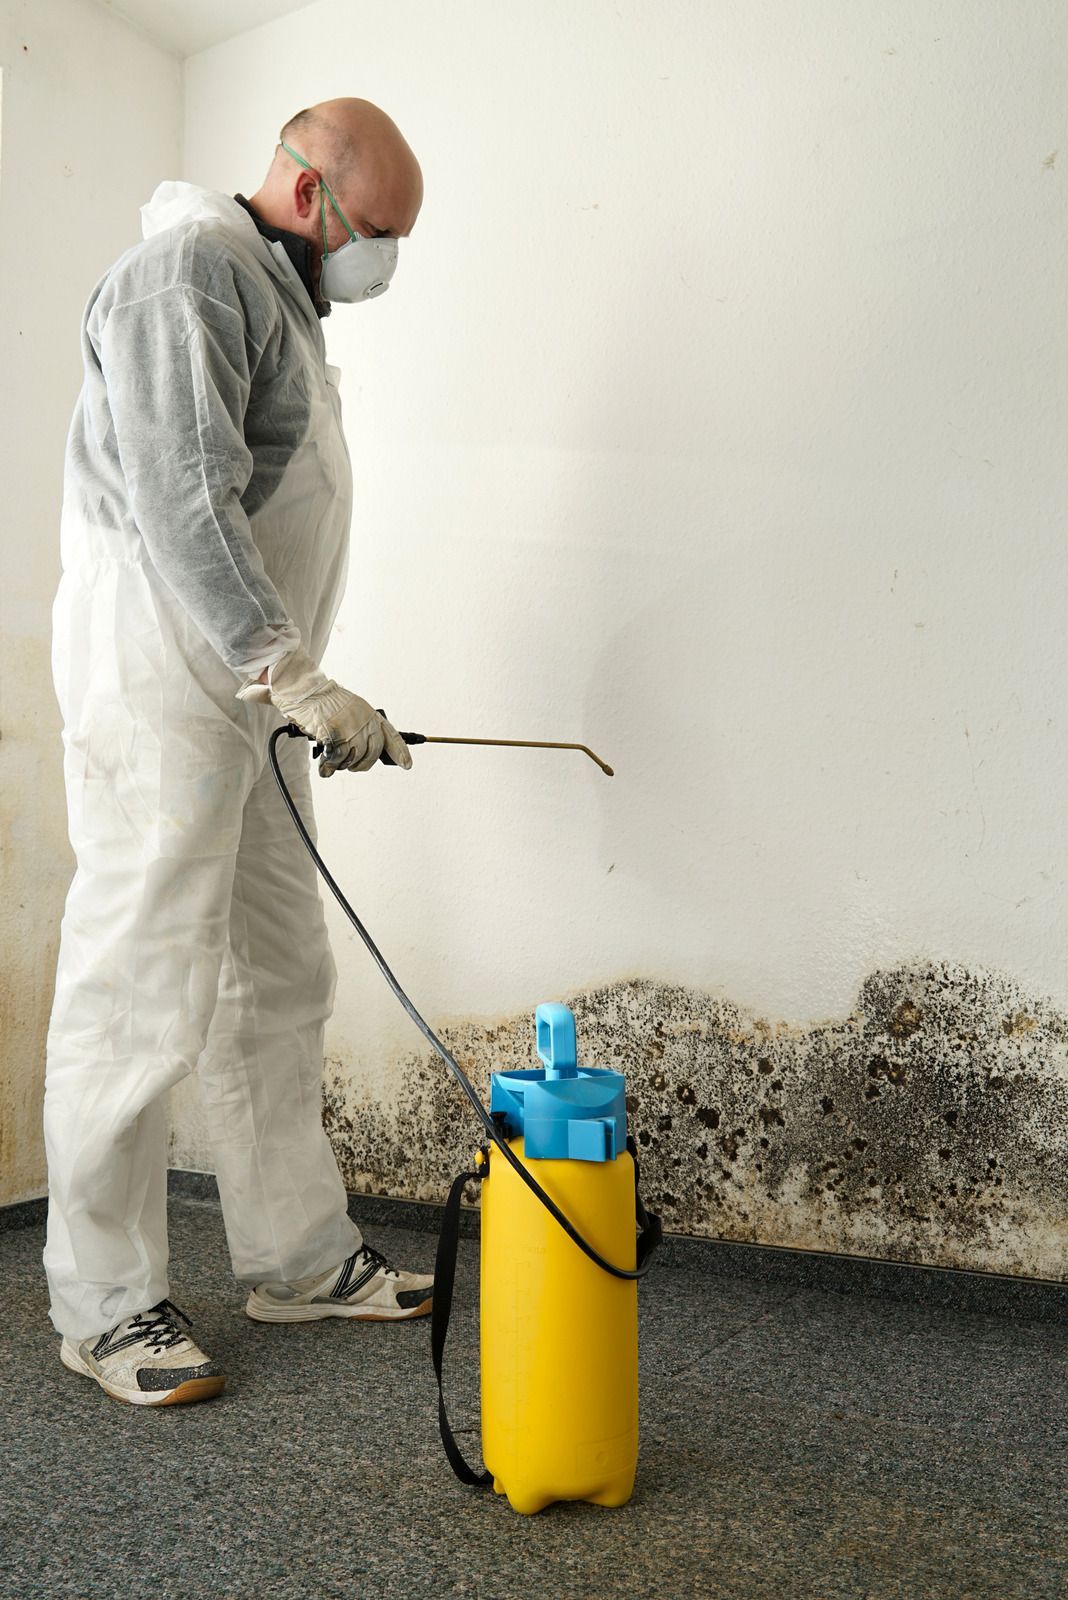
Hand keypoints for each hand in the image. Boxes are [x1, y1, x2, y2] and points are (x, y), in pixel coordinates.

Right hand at [237, 646, 411, 776]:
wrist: (304, 689)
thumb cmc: (321, 700)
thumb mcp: (348, 709)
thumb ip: (358, 727)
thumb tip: (360, 750)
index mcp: (369, 713)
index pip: (391, 735)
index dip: (400, 752)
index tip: (407, 765)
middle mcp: (364, 720)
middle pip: (373, 753)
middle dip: (362, 764)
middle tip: (351, 766)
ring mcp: (351, 727)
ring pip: (354, 759)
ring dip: (342, 764)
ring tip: (332, 758)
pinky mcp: (335, 735)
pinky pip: (337, 759)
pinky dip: (330, 765)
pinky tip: (325, 765)